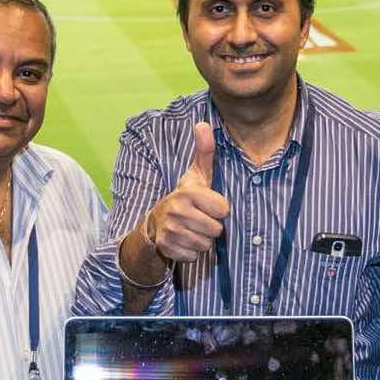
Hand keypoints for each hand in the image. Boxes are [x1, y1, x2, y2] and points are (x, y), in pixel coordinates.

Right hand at [142, 123, 230, 263]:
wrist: (155, 223)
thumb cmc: (184, 199)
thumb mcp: (195, 176)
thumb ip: (204, 152)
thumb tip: (204, 123)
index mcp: (188, 193)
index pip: (224, 210)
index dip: (218, 209)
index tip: (206, 205)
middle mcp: (177, 210)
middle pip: (216, 229)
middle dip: (210, 227)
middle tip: (198, 219)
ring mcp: (170, 230)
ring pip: (206, 244)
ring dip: (202, 240)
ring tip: (191, 229)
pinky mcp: (167, 248)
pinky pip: (194, 256)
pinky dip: (191, 252)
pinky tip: (183, 240)